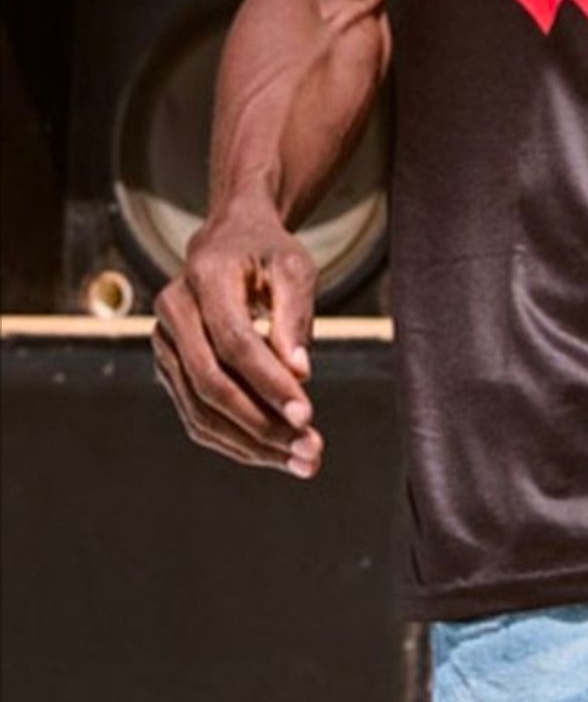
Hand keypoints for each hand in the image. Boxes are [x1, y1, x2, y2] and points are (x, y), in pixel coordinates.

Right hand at [152, 204, 322, 480]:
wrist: (229, 241)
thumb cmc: (268, 253)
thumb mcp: (293, 267)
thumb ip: (295, 314)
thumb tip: (300, 374)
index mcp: (204, 277)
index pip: (233, 342)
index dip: (268, 382)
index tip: (307, 415)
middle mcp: (173, 311)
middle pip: (211, 383)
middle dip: (261, 424)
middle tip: (309, 452)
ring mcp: (164, 343)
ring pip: (200, 410)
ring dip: (251, 444)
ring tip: (301, 460)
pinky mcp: (169, 369)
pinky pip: (196, 416)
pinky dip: (235, 440)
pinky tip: (274, 452)